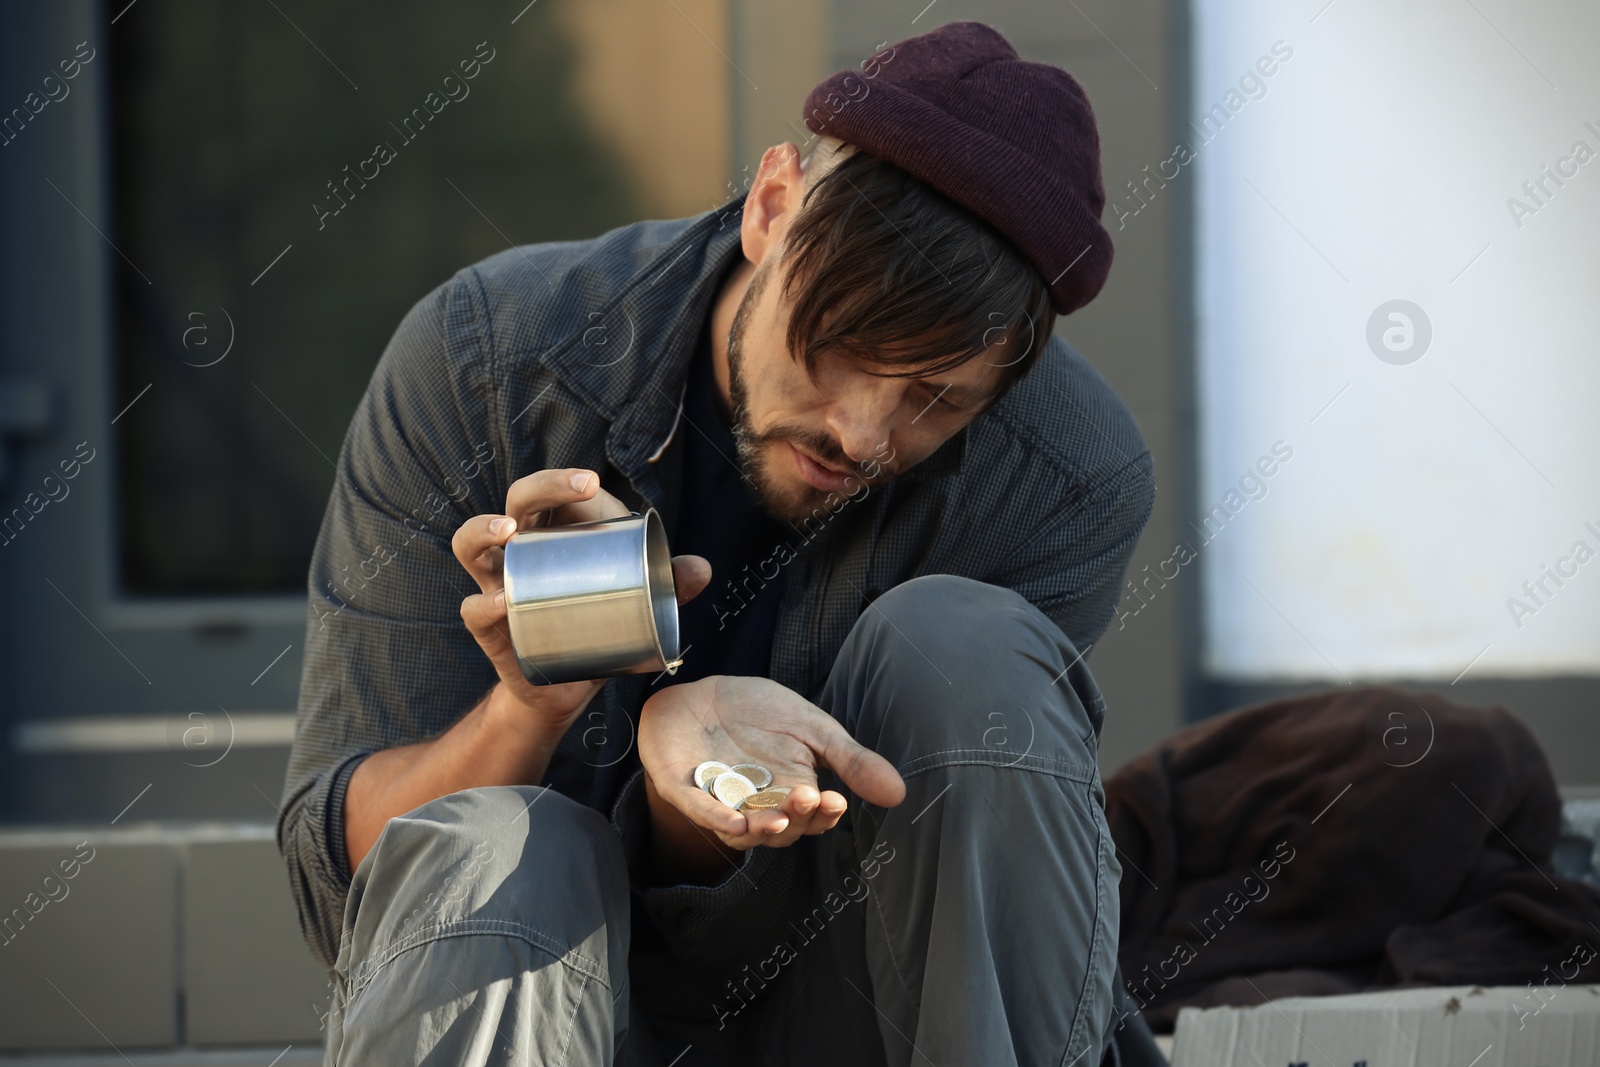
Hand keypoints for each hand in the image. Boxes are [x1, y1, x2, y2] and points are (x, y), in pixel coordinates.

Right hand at [453, 468, 710, 730]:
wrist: (568, 690)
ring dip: (483, 529)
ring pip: (472, 545)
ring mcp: (499, 586)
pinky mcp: (492, 630)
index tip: (593, 484)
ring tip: (508, 530)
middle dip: (541, 487)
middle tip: (576, 488)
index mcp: (554, 534)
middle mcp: (521, 551)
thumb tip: (701, 569)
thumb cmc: (602, 627)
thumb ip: (669, 585)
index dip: (569, 481)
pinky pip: (475, 611)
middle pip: (517, 503)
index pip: (556, 493)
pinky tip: (501, 603)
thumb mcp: (641, 605)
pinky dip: (484, 606)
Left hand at [638, 675, 905, 849]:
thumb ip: (851, 760)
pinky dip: (717, 819)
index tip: (836, 801)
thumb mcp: (813, 728)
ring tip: (780, 818)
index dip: (824, 816)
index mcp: (791, 791)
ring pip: (744, 830)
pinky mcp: (686, 791)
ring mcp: (721, 801)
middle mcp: (758, 804)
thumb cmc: (758, 713)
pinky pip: (702, 812)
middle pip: (782, 828)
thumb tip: (899, 793)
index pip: (812, 817)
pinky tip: (734, 822)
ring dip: (763, 828)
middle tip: (809, 797)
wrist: (702, 694)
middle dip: (798, 818)